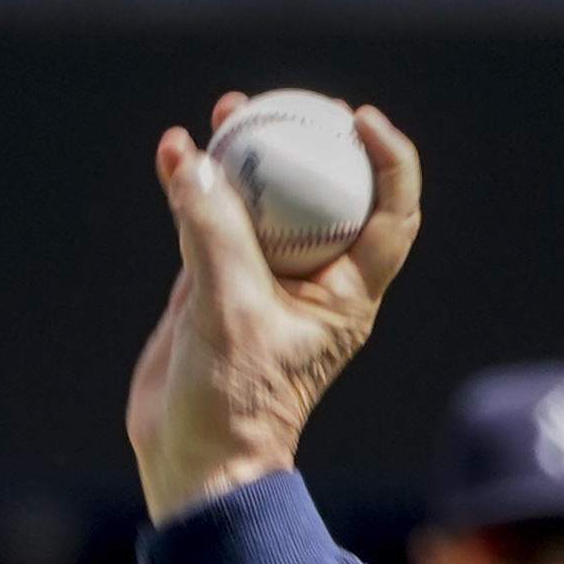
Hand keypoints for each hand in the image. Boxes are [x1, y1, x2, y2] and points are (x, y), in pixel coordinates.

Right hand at [125, 93, 423, 523]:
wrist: (194, 459)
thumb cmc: (236, 403)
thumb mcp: (229, 312)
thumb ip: (213, 235)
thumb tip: (189, 160)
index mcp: (348, 293)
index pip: (390, 214)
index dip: (389, 160)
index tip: (359, 118)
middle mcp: (313, 281)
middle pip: (327, 194)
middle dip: (312, 143)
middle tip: (292, 104)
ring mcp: (262, 280)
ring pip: (264, 202)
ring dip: (248, 155)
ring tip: (229, 109)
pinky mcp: (213, 285)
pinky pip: (209, 220)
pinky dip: (193, 185)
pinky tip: (172, 150)